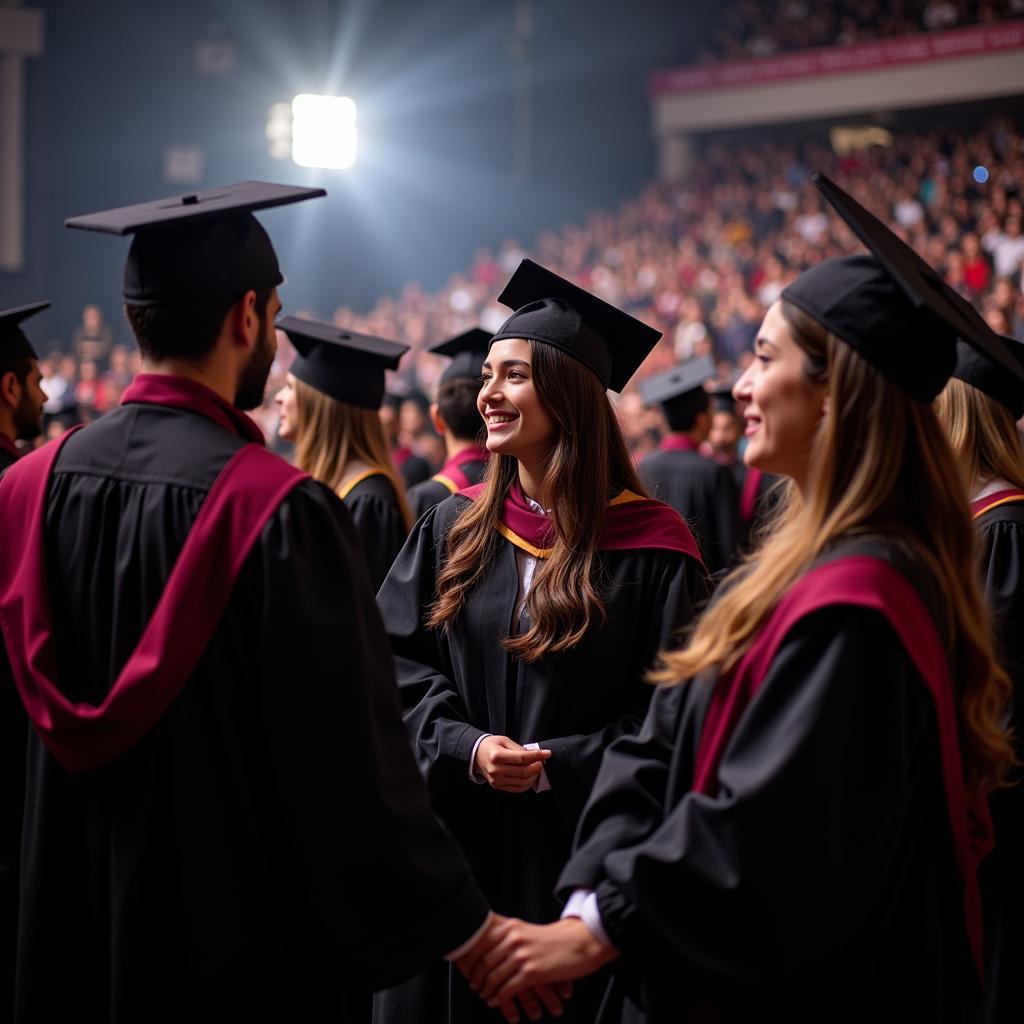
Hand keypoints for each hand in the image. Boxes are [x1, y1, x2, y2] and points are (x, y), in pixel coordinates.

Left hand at [470, 917, 617, 1008]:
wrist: (580, 942)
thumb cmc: (555, 938)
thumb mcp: (528, 930)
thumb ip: (509, 935)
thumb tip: (490, 945)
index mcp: (511, 927)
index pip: (483, 944)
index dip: (473, 959)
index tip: (468, 968)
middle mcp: (514, 939)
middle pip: (486, 961)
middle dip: (477, 976)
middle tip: (474, 985)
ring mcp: (523, 955)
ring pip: (495, 976)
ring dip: (487, 989)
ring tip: (484, 995)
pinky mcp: (532, 972)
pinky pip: (509, 988)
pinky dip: (499, 997)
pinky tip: (496, 1000)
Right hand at [474, 735, 550, 792]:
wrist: (476, 755)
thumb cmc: (490, 745)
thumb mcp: (504, 740)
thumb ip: (519, 748)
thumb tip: (535, 754)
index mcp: (497, 756)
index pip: (522, 758)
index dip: (537, 756)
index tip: (547, 753)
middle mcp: (496, 770)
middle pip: (524, 772)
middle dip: (538, 766)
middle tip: (542, 761)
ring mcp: (497, 780)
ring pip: (523, 782)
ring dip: (534, 775)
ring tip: (537, 768)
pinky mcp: (498, 786)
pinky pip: (517, 789)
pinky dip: (527, 784)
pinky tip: (531, 777)